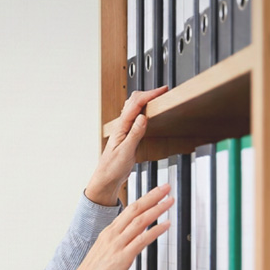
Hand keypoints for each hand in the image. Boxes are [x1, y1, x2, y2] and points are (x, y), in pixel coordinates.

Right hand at [52, 181, 173, 269]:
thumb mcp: (104, 255)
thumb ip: (117, 247)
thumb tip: (129, 245)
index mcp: (108, 233)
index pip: (128, 211)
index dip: (143, 200)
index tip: (155, 193)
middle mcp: (113, 235)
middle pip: (135, 209)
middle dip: (152, 197)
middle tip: (166, 187)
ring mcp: (117, 245)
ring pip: (140, 221)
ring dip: (157, 209)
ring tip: (170, 201)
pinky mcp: (122, 257)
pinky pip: (142, 240)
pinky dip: (156, 230)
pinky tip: (166, 225)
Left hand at [84, 87, 168, 205]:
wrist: (106, 179)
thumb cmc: (112, 168)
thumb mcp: (126, 152)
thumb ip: (134, 134)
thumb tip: (142, 117)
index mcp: (121, 127)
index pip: (136, 104)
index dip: (150, 94)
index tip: (162, 90)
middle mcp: (121, 126)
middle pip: (134, 100)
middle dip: (148, 93)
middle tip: (163, 91)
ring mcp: (124, 130)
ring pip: (134, 107)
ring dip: (145, 99)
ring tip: (158, 98)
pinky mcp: (127, 136)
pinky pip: (135, 117)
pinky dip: (143, 110)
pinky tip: (148, 114)